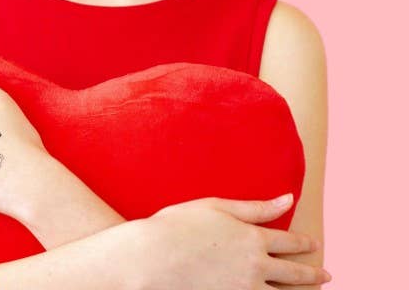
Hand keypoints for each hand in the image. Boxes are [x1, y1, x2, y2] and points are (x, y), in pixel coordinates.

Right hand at [125, 194, 331, 289]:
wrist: (153, 257)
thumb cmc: (180, 225)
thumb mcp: (217, 206)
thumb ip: (256, 207)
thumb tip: (287, 198)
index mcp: (252, 238)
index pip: (289, 242)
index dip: (305, 244)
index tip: (317, 245)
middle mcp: (255, 267)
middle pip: (293, 274)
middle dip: (312, 274)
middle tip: (326, 275)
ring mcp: (244, 289)